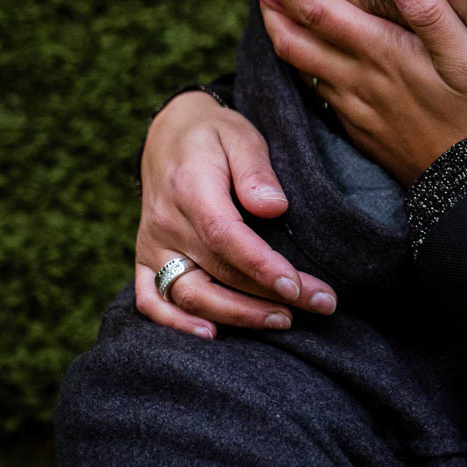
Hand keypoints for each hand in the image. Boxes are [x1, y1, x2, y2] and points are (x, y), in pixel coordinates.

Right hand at [132, 89, 337, 338]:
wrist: (170, 132)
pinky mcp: (145, 258)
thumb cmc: (215, 135)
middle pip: (218, 272)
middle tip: (321, 304)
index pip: (227, 238)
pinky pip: (150, 300)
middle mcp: (166, 222)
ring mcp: (152, 244)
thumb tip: (274, 207)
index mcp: (190, 188)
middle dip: (270, 295)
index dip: (263, 267)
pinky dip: (175, 323)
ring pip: (188, 294)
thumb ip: (256, 169)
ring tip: (284, 320)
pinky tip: (212, 334)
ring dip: (236, 315)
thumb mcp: (241, 135)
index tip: (298, 287)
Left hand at [247, 0, 466, 183]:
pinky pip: (320, 95)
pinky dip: (306, 68)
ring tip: (276, 11)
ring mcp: (357, 111)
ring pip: (302, 69)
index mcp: (382, 55)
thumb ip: (432, 13)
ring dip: (283, 35)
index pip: (317, 11)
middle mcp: (359, 82)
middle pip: (294, 40)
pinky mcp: (363, 132)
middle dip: (269, 5)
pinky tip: (314, 62)